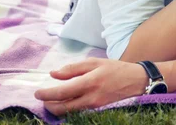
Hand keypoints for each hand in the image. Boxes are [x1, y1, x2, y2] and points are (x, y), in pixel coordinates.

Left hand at [34, 58, 148, 115]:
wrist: (137, 81)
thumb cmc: (116, 69)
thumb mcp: (96, 63)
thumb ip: (73, 69)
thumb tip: (53, 74)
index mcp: (89, 82)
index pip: (61, 92)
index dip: (46, 94)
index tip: (37, 92)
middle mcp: (91, 98)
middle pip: (62, 108)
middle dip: (48, 105)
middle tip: (43, 98)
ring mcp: (94, 107)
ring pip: (69, 113)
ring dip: (57, 108)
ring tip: (53, 100)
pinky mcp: (98, 111)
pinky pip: (78, 113)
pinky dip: (68, 109)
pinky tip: (67, 103)